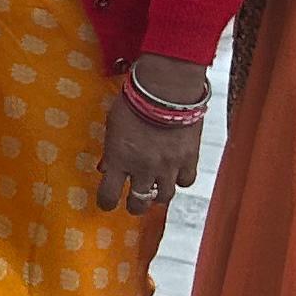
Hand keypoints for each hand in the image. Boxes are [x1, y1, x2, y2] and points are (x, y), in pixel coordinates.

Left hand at [96, 56, 207, 212]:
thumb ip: (110, 150)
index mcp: (119, 159)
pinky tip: (176, 174)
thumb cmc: (134, 101)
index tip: (107, 203)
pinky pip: (186, 181)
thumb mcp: (112, 125)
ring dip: (158, 196)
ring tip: (155, 191)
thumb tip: (107, 167)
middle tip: (134, 203)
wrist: (166, 90)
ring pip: (164, 197)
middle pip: (138, 202)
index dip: (106, 203)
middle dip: (134, 206)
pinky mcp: (189, 159)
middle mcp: (143, 168)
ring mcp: (168, 166)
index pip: (108, 195)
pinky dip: (181, 180)